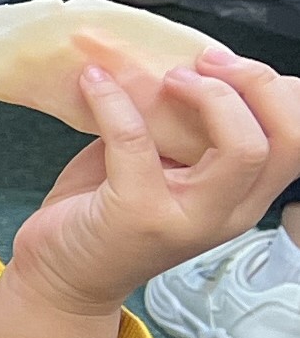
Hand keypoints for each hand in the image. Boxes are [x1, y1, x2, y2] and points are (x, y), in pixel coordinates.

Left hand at [1, 47, 299, 330]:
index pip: (296, 137)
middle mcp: (230, 211)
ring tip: (168, 78)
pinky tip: (93, 82)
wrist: (60, 275)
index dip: (275, 89)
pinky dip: (114, 101)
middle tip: (203, 64)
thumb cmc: (107, 211)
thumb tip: (185, 63)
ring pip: (243, 148)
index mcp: (243, 194)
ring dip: (209, 96)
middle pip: (286, 139)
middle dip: (254, 84)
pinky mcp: (138, 216)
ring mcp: (190, 218)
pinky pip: (137, 141)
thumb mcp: (163, 164)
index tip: (225, 62)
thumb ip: (184, 126)